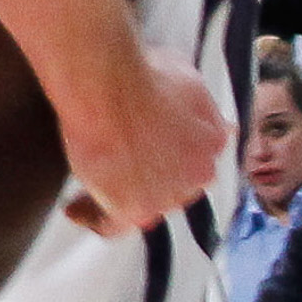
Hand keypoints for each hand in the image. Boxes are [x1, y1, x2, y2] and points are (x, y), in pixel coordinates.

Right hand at [57, 61, 229, 239]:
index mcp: (212, 143)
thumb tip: (227, 127)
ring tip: (94, 179)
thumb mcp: (191, 80)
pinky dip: (93, 215)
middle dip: (153, 173)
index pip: (197, 157)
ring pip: (144, 203)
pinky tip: (74, 208)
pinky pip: (111, 224)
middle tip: (122, 156)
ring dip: (124, 192)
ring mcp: (164, 198)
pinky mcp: (130, 210)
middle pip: (175, 183)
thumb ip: (205, 110)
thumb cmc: (145, 77)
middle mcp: (196, 177)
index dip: (174, 150)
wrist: (109, 90)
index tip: (155, 144)